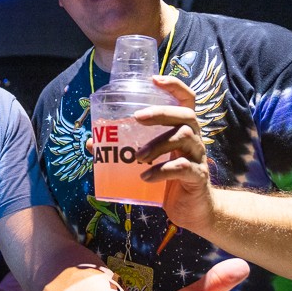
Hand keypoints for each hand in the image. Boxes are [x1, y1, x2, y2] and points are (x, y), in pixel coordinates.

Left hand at [129, 76, 214, 231]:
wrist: (193, 211)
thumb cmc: (170, 180)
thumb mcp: (150, 161)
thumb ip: (126, 150)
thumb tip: (92, 141)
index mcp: (183, 129)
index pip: (186, 100)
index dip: (174, 86)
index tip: (154, 79)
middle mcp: (195, 138)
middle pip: (186, 115)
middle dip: (161, 112)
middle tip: (137, 117)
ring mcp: (199, 157)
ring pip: (184, 138)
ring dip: (158, 144)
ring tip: (138, 157)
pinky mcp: (198, 177)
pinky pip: (184, 168)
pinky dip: (162, 171)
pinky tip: (146, 177)